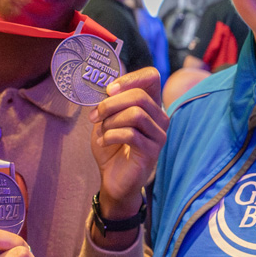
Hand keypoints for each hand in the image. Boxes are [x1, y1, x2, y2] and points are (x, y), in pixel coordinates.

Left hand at [91, 68, 169, 218]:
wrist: (113, 179)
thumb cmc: (111, 146)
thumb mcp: (107, 119)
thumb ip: (109, 101)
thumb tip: (105, 87)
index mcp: (151, 105)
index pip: (152, 77)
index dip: (130, 78)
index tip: (109, 90)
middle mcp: (160, 117)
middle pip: (139, 96)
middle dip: (111, 104)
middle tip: (95, 116)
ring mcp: (159, 135)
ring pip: (135, 114)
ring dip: (111, 122)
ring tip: (102, 132)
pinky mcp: (152, 151)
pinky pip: (131, 134)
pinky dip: (111, 136)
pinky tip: (104, 142)